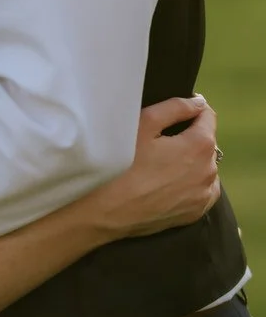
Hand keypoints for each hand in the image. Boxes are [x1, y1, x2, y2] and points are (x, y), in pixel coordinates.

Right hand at [85, 95, 219, 240]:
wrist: (108, 211)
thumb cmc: (123, 163)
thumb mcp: (144, 124)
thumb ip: (175, 108)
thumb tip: (198, 102)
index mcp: (199, 145)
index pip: (208, 116)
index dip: (193, 108)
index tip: (176, 112)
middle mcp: (209, 171)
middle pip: (206, 142)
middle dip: (191, 135)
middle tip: (161, 138)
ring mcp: (203, 195)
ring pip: (205, 167)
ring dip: (193, 160)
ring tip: (165, 162)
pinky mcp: (194, 213)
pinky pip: (203, 190)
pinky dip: (193, 182)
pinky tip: (171, 181)